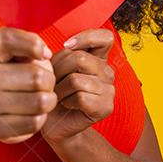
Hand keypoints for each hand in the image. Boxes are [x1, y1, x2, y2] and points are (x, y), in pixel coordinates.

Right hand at [0, 26, 57, 143]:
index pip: (8, 40)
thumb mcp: (18, 51)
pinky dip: (40, 118)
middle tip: (44, 84)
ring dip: (48, 101)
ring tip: (40, 98)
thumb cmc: (13, 72)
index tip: (45, 54)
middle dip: (49, 81)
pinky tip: (31, 112)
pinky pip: (34, 122)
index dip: (33, 44)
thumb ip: (30, 43)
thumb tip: (44, 55)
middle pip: (36, 77)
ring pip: (39, 102)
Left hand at [41, 28, 116, 144]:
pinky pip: (80, 97)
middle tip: (52, 82)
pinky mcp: (106, 107)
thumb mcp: (55, 68)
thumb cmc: (53, 93)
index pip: (105, 37)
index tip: (67, 46)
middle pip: (79, 58)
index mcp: (97, 58)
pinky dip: (67, 102)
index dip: (86, 37)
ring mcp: (109, 89)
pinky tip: (66, 105)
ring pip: (76, 80)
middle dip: (57, 70)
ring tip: (58, 95)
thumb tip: (67, 46)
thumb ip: (63, 54)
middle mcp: (107, 71)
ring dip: (59, 89)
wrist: (55, 124)